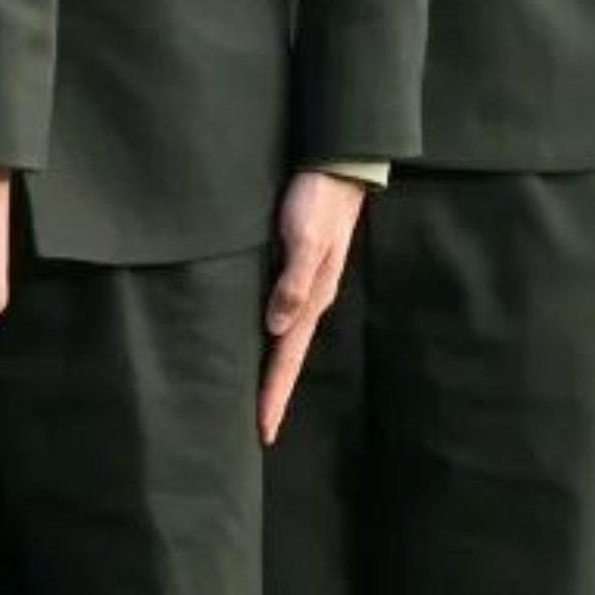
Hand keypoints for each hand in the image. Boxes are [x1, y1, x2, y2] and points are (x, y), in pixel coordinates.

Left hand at [259, 169, 366, 444]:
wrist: (336, 164)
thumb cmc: (318, 198)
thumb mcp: (306, 239)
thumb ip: (292, 282)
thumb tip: (274, 328)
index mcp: (314, 297)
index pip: (288, 357)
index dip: (274, 393)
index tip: (262, 429)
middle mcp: (311, 297)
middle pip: (287, 356)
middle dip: (274, 392)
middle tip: (258, 429)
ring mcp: (306, 284)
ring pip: (284, 338)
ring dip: (272, 368)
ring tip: (257, 397)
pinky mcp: (297, 267)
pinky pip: (282, 313)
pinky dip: (271, 338)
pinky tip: (260, 341)